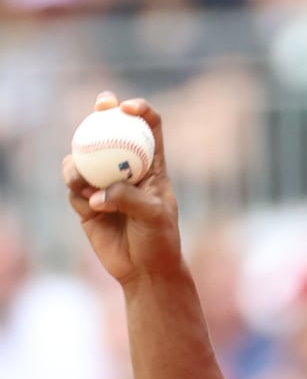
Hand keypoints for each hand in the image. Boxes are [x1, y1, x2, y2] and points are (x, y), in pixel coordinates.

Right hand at [62, 93, 181, 284]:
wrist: (145, 271)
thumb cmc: (160, 240)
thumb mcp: (154, 216)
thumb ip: (128, 198)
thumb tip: (98, 192)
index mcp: (153, 166)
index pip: (149, 129)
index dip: (140, 111)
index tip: (128, 108)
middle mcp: (127, 170)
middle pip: (111, 133)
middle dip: (102, 112)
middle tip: (100, 107)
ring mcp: (104, 185)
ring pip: (84, 159)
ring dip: (79, 161)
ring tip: (83, 180)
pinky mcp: (87, 203)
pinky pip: (74, 188)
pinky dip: (77, 191)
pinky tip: (88, 204)